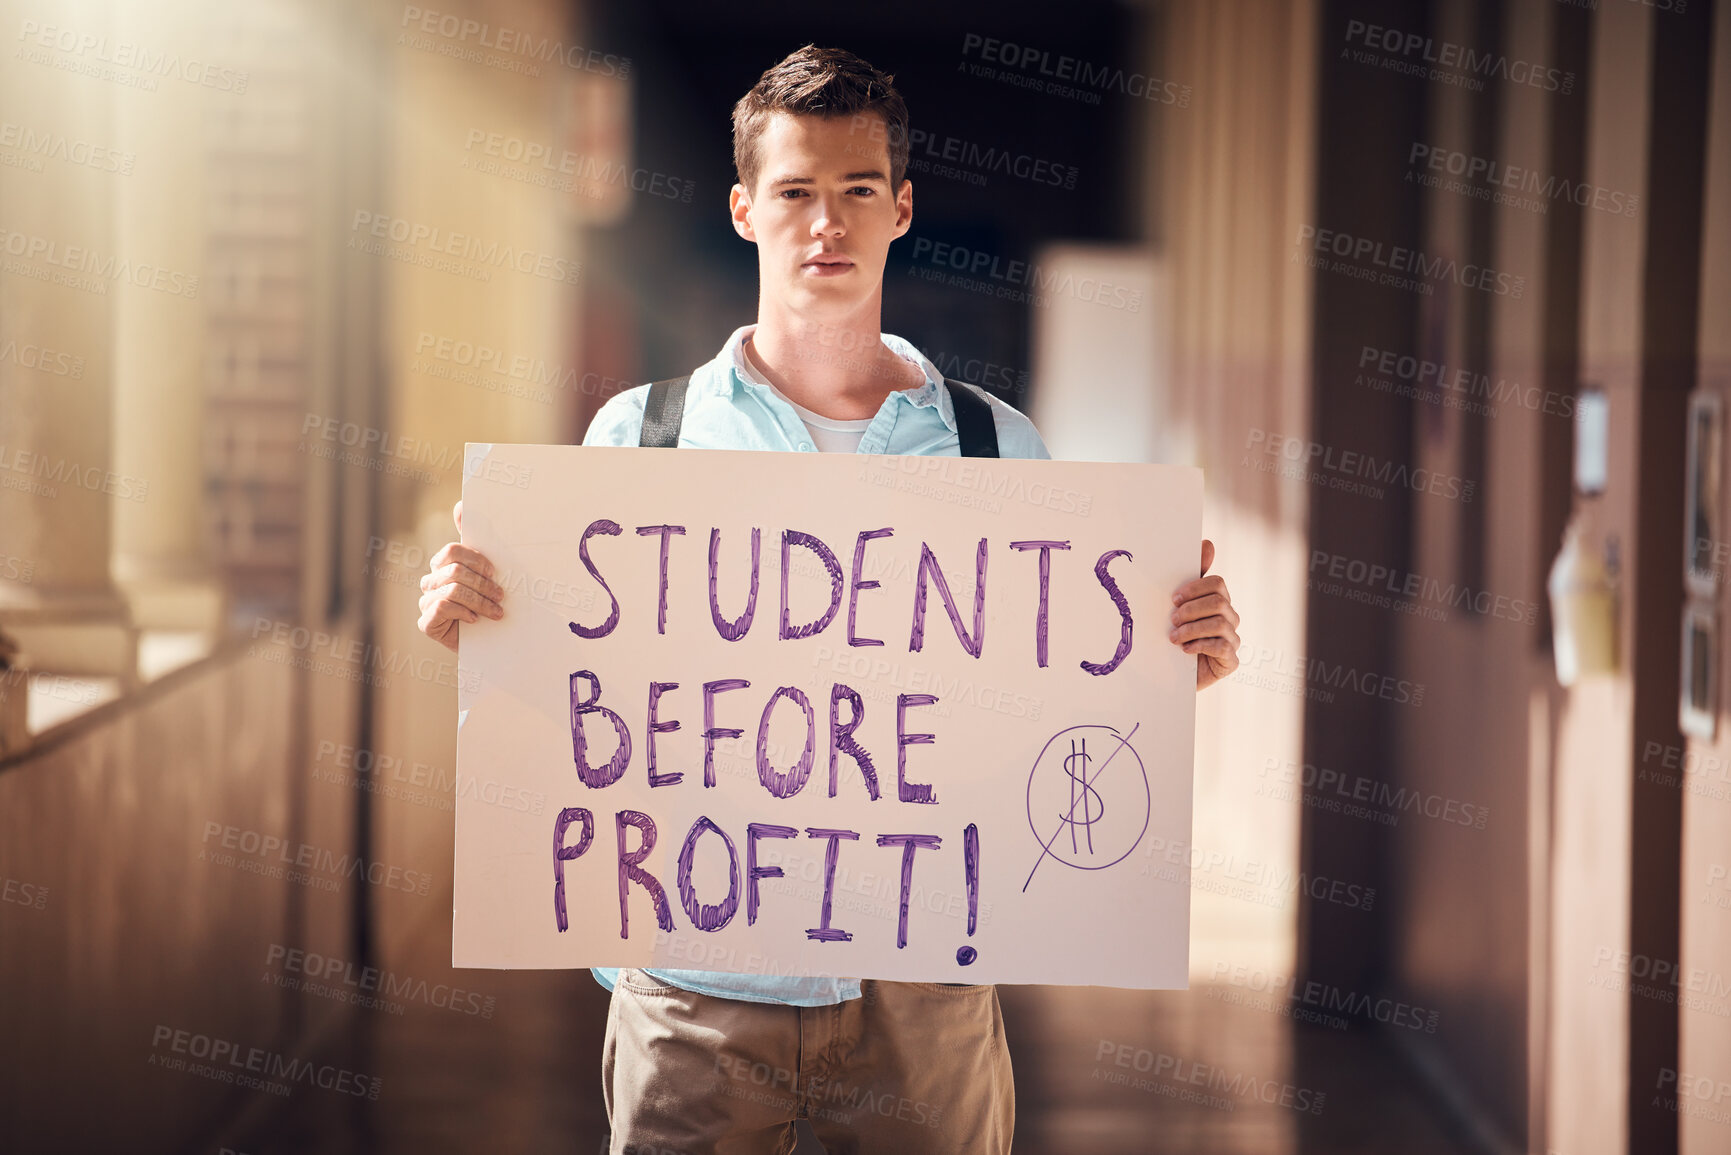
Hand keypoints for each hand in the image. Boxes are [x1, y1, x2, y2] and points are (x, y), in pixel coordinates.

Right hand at [417, 500, 504, 653]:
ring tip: (496, 611)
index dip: (476, 560)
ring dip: (479, 600)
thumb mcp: (486, 572)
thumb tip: (460, 505)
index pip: (453, 551)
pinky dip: (464, 612)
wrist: (488, 642)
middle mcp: (431, 581)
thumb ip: (475, 540)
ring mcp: (426, 602)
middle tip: (501, 595)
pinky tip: (475, 620)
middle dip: (482, 583)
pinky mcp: (426, 623)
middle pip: (454, 570)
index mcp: (442, 565)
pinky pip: (443, 606)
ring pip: (452, 589)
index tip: (494, 571)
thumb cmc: (487, 603)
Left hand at [1169, 539, 1240, 690]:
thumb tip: (1208, 543)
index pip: (1217, 583)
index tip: (1174, 598)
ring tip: (1173, 637)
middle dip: (1191, 609)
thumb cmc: (1175, 635)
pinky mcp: (1230, 660)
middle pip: (1219, 602)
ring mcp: (1232, 639)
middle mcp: (1229, 618)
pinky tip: (1184, 650)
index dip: (1195, 588)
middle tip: (1172, 618)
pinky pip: (1222, 647)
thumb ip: (1191, 577)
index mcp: (1218, 601)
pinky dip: (1200, 646)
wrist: (1170, 674)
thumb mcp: (1178, 606)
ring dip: (1192, 629)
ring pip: (1219, 623)